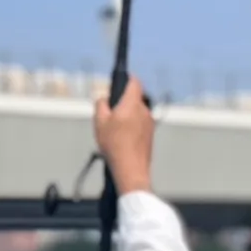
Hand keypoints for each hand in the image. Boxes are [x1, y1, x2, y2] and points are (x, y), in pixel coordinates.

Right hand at [94, 73, 154, 194]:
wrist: (131, 170)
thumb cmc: (115, 146)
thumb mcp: (99, 122)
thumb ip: (100, 104)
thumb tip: (103, 99)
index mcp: (132, 103)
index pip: (134, 81)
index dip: (127, 79)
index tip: (120, 84)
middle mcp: (144, 111)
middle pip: (134, 99)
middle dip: (123, 103)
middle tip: (111, 115)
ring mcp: (149, 124)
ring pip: (137, 114)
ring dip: (128, 118)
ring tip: (116, 132)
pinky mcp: (150, 137)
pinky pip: (140, 127)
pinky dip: (133, 130)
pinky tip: (123, 142)